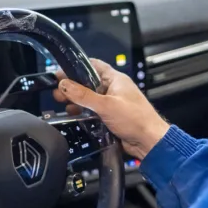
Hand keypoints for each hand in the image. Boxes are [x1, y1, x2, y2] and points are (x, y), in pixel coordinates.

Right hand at [54, 59, 168, 158]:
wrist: (149, 142)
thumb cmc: (136, 119)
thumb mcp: (106, 105)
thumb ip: (83, 95)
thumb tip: (65, 84)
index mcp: (115, 79)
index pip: (93, 65)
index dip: (76, 67)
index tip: (61, 73)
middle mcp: (113, 90)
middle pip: (87, 83)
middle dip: (72, 87)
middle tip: (58, 93)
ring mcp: (111, 104)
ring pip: (88, 99)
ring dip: (76, 102)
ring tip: (64, 106)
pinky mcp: (109, 118)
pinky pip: (92, 112)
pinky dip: (83, 114)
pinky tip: (74, 116)